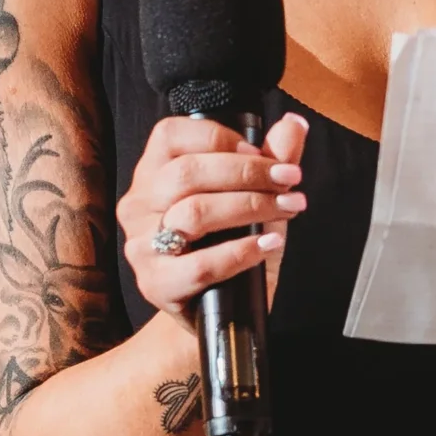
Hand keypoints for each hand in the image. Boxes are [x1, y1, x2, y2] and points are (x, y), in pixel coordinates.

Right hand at [118, 112, 308, 316]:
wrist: (219, 311)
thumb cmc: (229, 244)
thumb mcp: (254, 196)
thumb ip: (272, 158)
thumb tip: (295, 124)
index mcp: (153, 173)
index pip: (170, 135)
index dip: (219, 138)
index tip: (260, 153)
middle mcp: (139, 205)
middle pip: (187, 172)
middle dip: (247, 173)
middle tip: (288, 180)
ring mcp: (142, 246)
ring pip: (193, 213)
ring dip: (249, 206)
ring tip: (287, 209)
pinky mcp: (156, 284)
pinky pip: (200, 264)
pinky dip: (240, 252)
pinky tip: (268, 243)